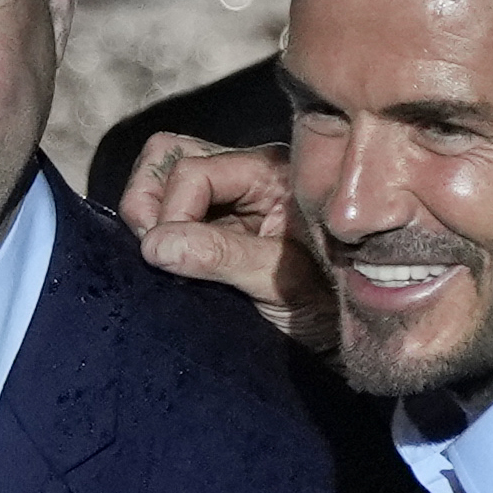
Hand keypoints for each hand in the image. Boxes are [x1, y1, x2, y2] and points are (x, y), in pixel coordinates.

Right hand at [116, 132, 334, 356]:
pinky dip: (157, 231)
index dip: (171, 213)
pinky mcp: (215, 226)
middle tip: (157, 250)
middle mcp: (246, 176)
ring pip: (164, 177)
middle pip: (170, 156)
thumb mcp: (278, 280)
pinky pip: (168, 209)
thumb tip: (155, 244)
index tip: (168, 258)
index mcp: (270, 174)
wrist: (343, 335)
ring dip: (150, 214)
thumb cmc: (326, 305)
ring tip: (161, 256)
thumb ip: (220, 256)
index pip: (193, 171)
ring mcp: (228, 200)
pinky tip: (170, 263)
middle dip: (149, 202)